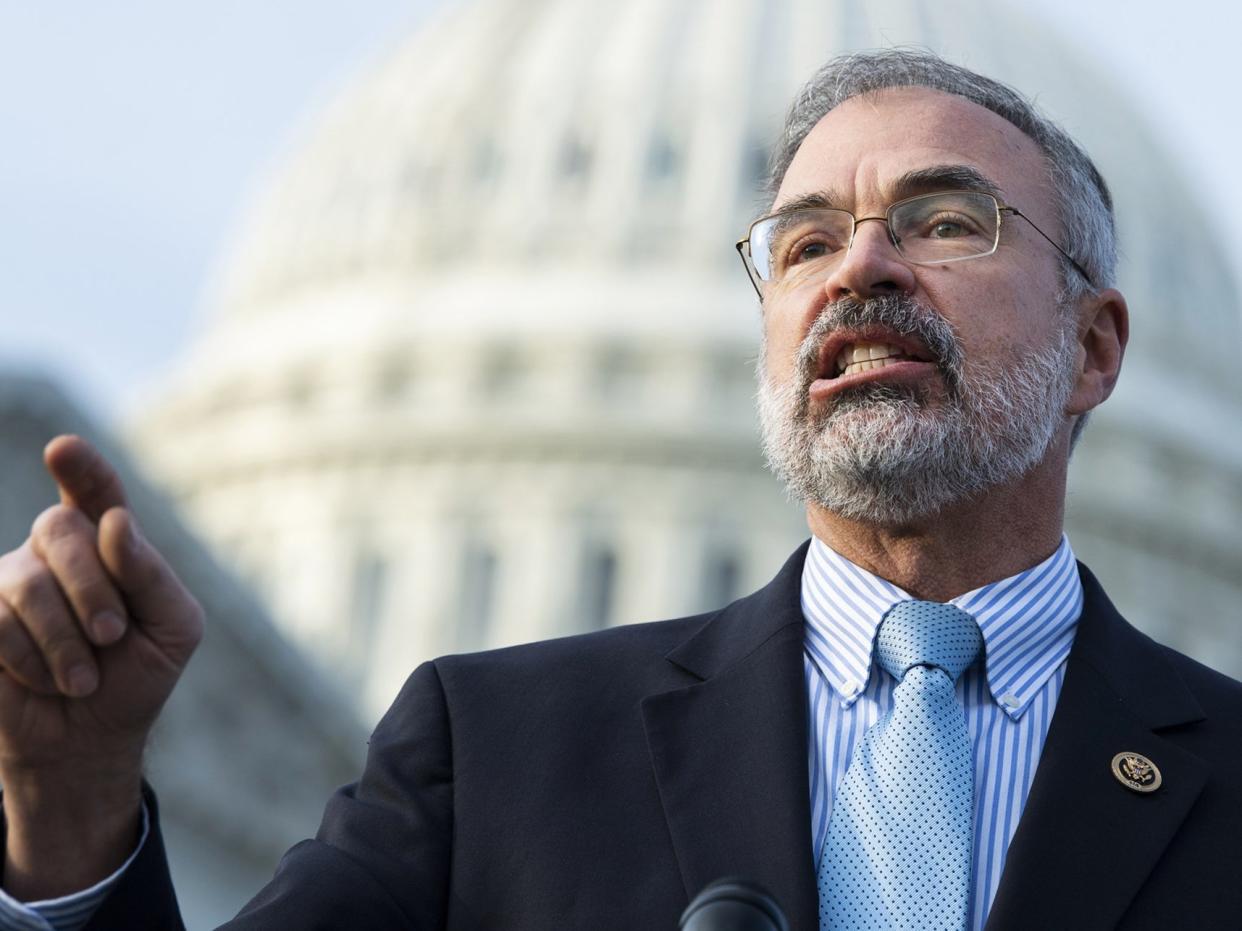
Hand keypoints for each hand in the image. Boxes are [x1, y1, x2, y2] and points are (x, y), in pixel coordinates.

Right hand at [0, 435, 203, 899]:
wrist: (88, 738)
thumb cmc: (137, 675)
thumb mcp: (172, 627)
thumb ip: (151, 573)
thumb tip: (114, 523)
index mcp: (109, 541)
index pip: (94, 491)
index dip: (81, 468)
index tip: (63, 449)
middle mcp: (53, 550)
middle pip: (60, 528)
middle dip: (92, 589)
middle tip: (112, 638)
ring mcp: (9, 579)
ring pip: (24, 578)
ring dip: (63, 638)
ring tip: (82, 678)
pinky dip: (28, 658)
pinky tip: (43, 680)